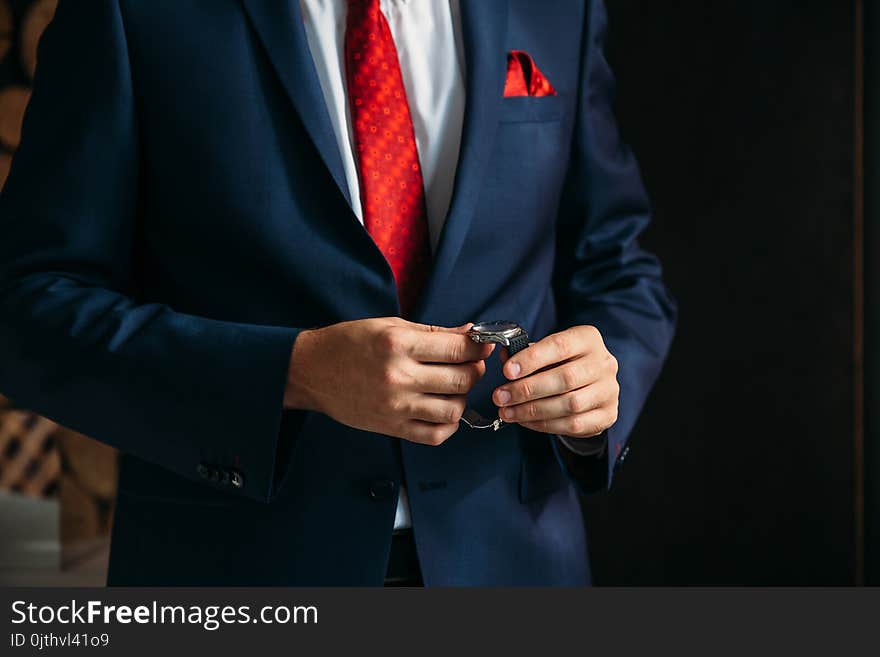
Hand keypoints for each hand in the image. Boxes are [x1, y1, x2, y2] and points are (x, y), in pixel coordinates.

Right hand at [285, 318, 493, 444]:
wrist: (312, 371)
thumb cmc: (349, 343)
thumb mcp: (390, 326)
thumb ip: (433, 332)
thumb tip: (471, 333)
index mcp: (398, 345)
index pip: (457, 349)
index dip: (478, 347)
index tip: (483, 345)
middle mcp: (398, 377)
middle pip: (461, 379)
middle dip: (474, 370)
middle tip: (470, 364)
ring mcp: (395, 406)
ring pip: (453, 409)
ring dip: (462, 397)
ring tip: (454, 387)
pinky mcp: (391, 428)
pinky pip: (434, 435)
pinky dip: (448, 425)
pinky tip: (444, 410)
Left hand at [492, 325, 618, 439]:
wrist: (591, 384)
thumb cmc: (563, 363)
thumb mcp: (546, 351)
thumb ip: (525, 353)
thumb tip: (505, 357)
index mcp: (587, 339)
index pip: (559, 345)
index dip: (531, 359)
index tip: (507, 371)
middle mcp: (603, 363)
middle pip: (565, 378)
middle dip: (527, 390)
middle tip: (500, 397)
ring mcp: (609, 390)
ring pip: (570, 404)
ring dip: (533, 410)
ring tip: (507, 412)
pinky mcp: (608, 414)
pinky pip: (575, 424)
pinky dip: (545, 425)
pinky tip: (525, 421)